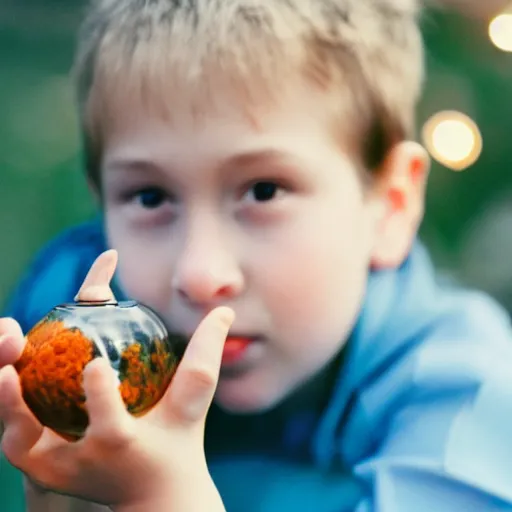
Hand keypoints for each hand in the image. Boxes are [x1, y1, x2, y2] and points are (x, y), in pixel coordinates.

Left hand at [0, 250, 232, 510]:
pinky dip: (5, 401)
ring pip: (11, 436)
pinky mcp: (39, 469)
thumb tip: (222, 311)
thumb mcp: (191, 402)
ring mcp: (53, 470)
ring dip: (0, 398)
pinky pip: (12, 432)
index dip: (99, 397)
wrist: (153, 493)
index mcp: (122, 447)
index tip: (95, 364)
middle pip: (30, 438)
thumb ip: (204, 356)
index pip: (109, 426)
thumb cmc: (178, 442)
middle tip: (14, 346)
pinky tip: (12, 365)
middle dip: (12, 402)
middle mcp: (79, 464)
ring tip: (4, 351)